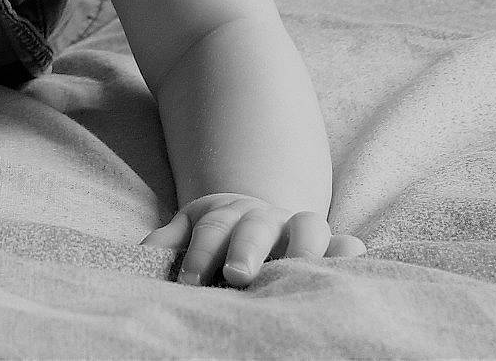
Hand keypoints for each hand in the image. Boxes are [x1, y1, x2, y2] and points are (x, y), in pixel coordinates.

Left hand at [143, 193, 366, 286]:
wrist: (257, 218)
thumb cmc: (218, 234)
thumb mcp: (189, 229)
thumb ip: (169, 240)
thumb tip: (142, 255)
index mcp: (228, 213)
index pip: (212, 228)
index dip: (199, 254)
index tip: (188, 282)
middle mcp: (266, 217)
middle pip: (257, 225)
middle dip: (246, 247)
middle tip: (236, 275)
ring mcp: (300, 228)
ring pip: (309, 224)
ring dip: (303, 245)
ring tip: (300, 269)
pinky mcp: (330, 244)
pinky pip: (345, 244)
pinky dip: (350, 251)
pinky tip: (354, 261)